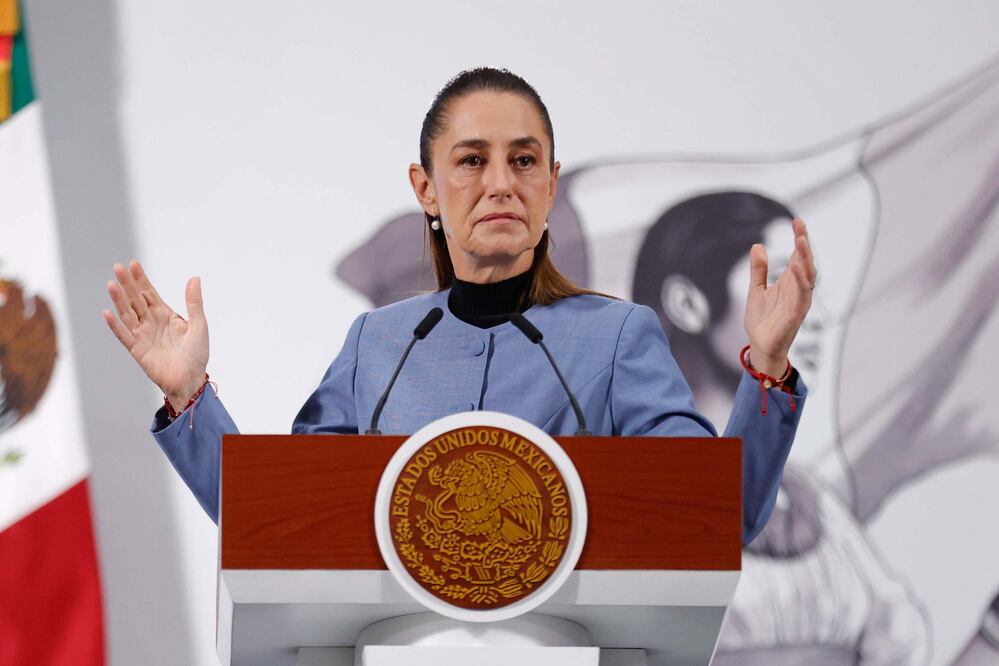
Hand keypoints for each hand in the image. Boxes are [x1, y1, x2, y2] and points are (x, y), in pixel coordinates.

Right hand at [103, 261, 208, 410]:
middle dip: (128, 284)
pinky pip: (124, 335)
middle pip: (136, 299)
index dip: (141, 279)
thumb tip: (194, 278)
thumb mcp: (199, 324)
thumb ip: (194, 302)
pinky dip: (115, 326)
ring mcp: (142, 335)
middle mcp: (151, 322)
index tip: (133, 264)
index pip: (149, 293)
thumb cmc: (196, 354)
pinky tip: (107, 313)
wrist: (191, 379)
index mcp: (165, 315)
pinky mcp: (137, 349)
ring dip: (119, 300)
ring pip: (127, 313)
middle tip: (118, 267)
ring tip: (112, 284)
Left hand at [744, 218, 816, 376]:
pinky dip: (801, 281)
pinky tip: (796, 267)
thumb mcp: (756, 289)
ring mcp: (799, 301)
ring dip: (805, 258)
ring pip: (807, 276)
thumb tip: (758, 246)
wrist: (760, 346)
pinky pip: (802, 295)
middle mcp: (798, 289)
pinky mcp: (796, 314)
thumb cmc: (762, 320)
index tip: (797, 221)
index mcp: (789, 282)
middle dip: (804, 243)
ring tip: (800, 241)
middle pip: (805, 262)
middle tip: (800, 224)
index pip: (797, 256)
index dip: (799, 239)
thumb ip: (758, 269)